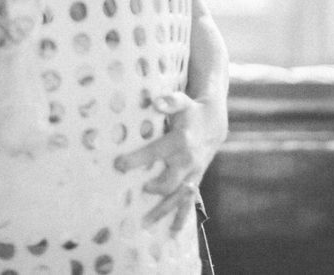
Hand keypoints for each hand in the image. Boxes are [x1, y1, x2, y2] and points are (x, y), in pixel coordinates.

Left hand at [113, 92, 220, 233]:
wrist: (214, 123)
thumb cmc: (191, 111)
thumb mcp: (182, 102)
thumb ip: (169, 102)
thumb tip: (155, 102)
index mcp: (179, 142)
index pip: (155, 153)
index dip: (137, 160)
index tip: (119, 165)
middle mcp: (187, 161)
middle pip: (169, 182)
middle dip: (153, 189)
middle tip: (138, 191)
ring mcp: (192, 174)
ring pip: (178, 198)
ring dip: (163, 212)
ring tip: (145, 224)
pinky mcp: (195, 180)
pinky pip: (189, 202)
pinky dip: (182, 217)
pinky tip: (174, 231)